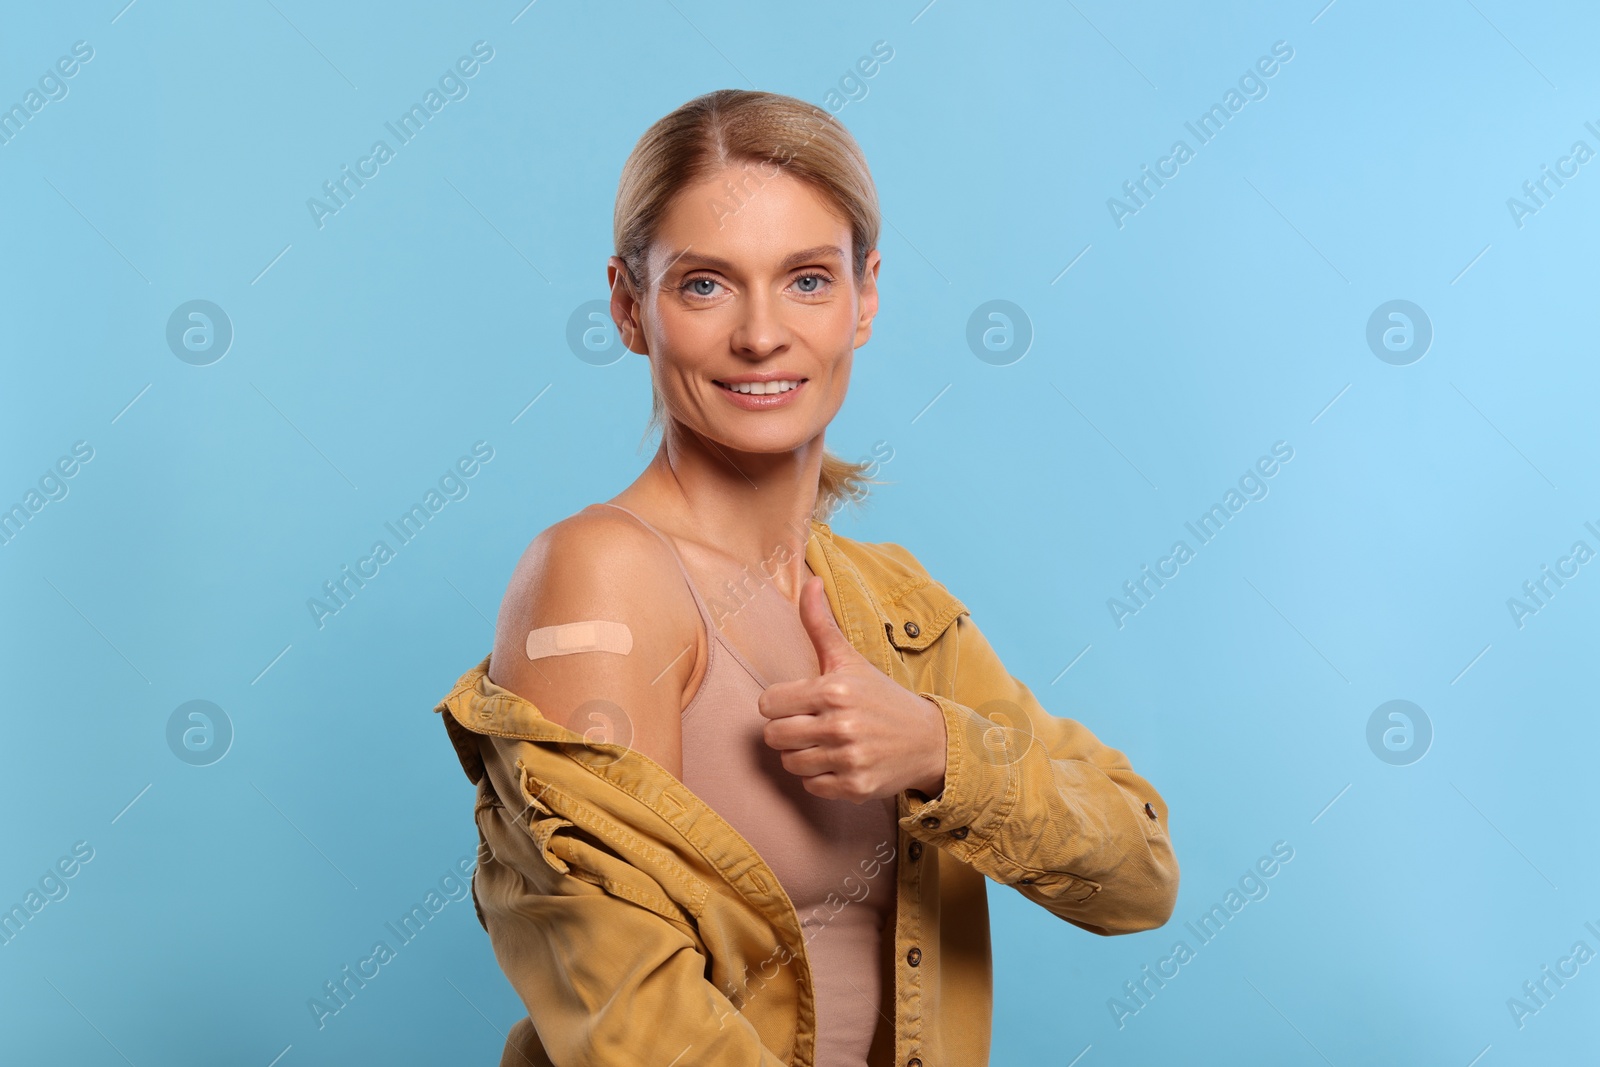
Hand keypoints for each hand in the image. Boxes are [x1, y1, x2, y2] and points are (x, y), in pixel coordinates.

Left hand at [758, 575, 947, 802]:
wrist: (929, 739)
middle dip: (787, 730)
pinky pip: (810, 786)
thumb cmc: (882, 696)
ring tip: (826, 742)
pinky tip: (839, 761)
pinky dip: (820, 777)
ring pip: (789, 763)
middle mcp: (839, 725)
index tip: (798, 702)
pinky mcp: (855, 787)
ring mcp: (848, 758)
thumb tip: (809, 581)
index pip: (768, 704)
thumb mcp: (850, 659)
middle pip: (774, 736)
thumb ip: (821, 624)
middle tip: (810, 724)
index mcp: (833, 689)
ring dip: (803, 754)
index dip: (779, 703)